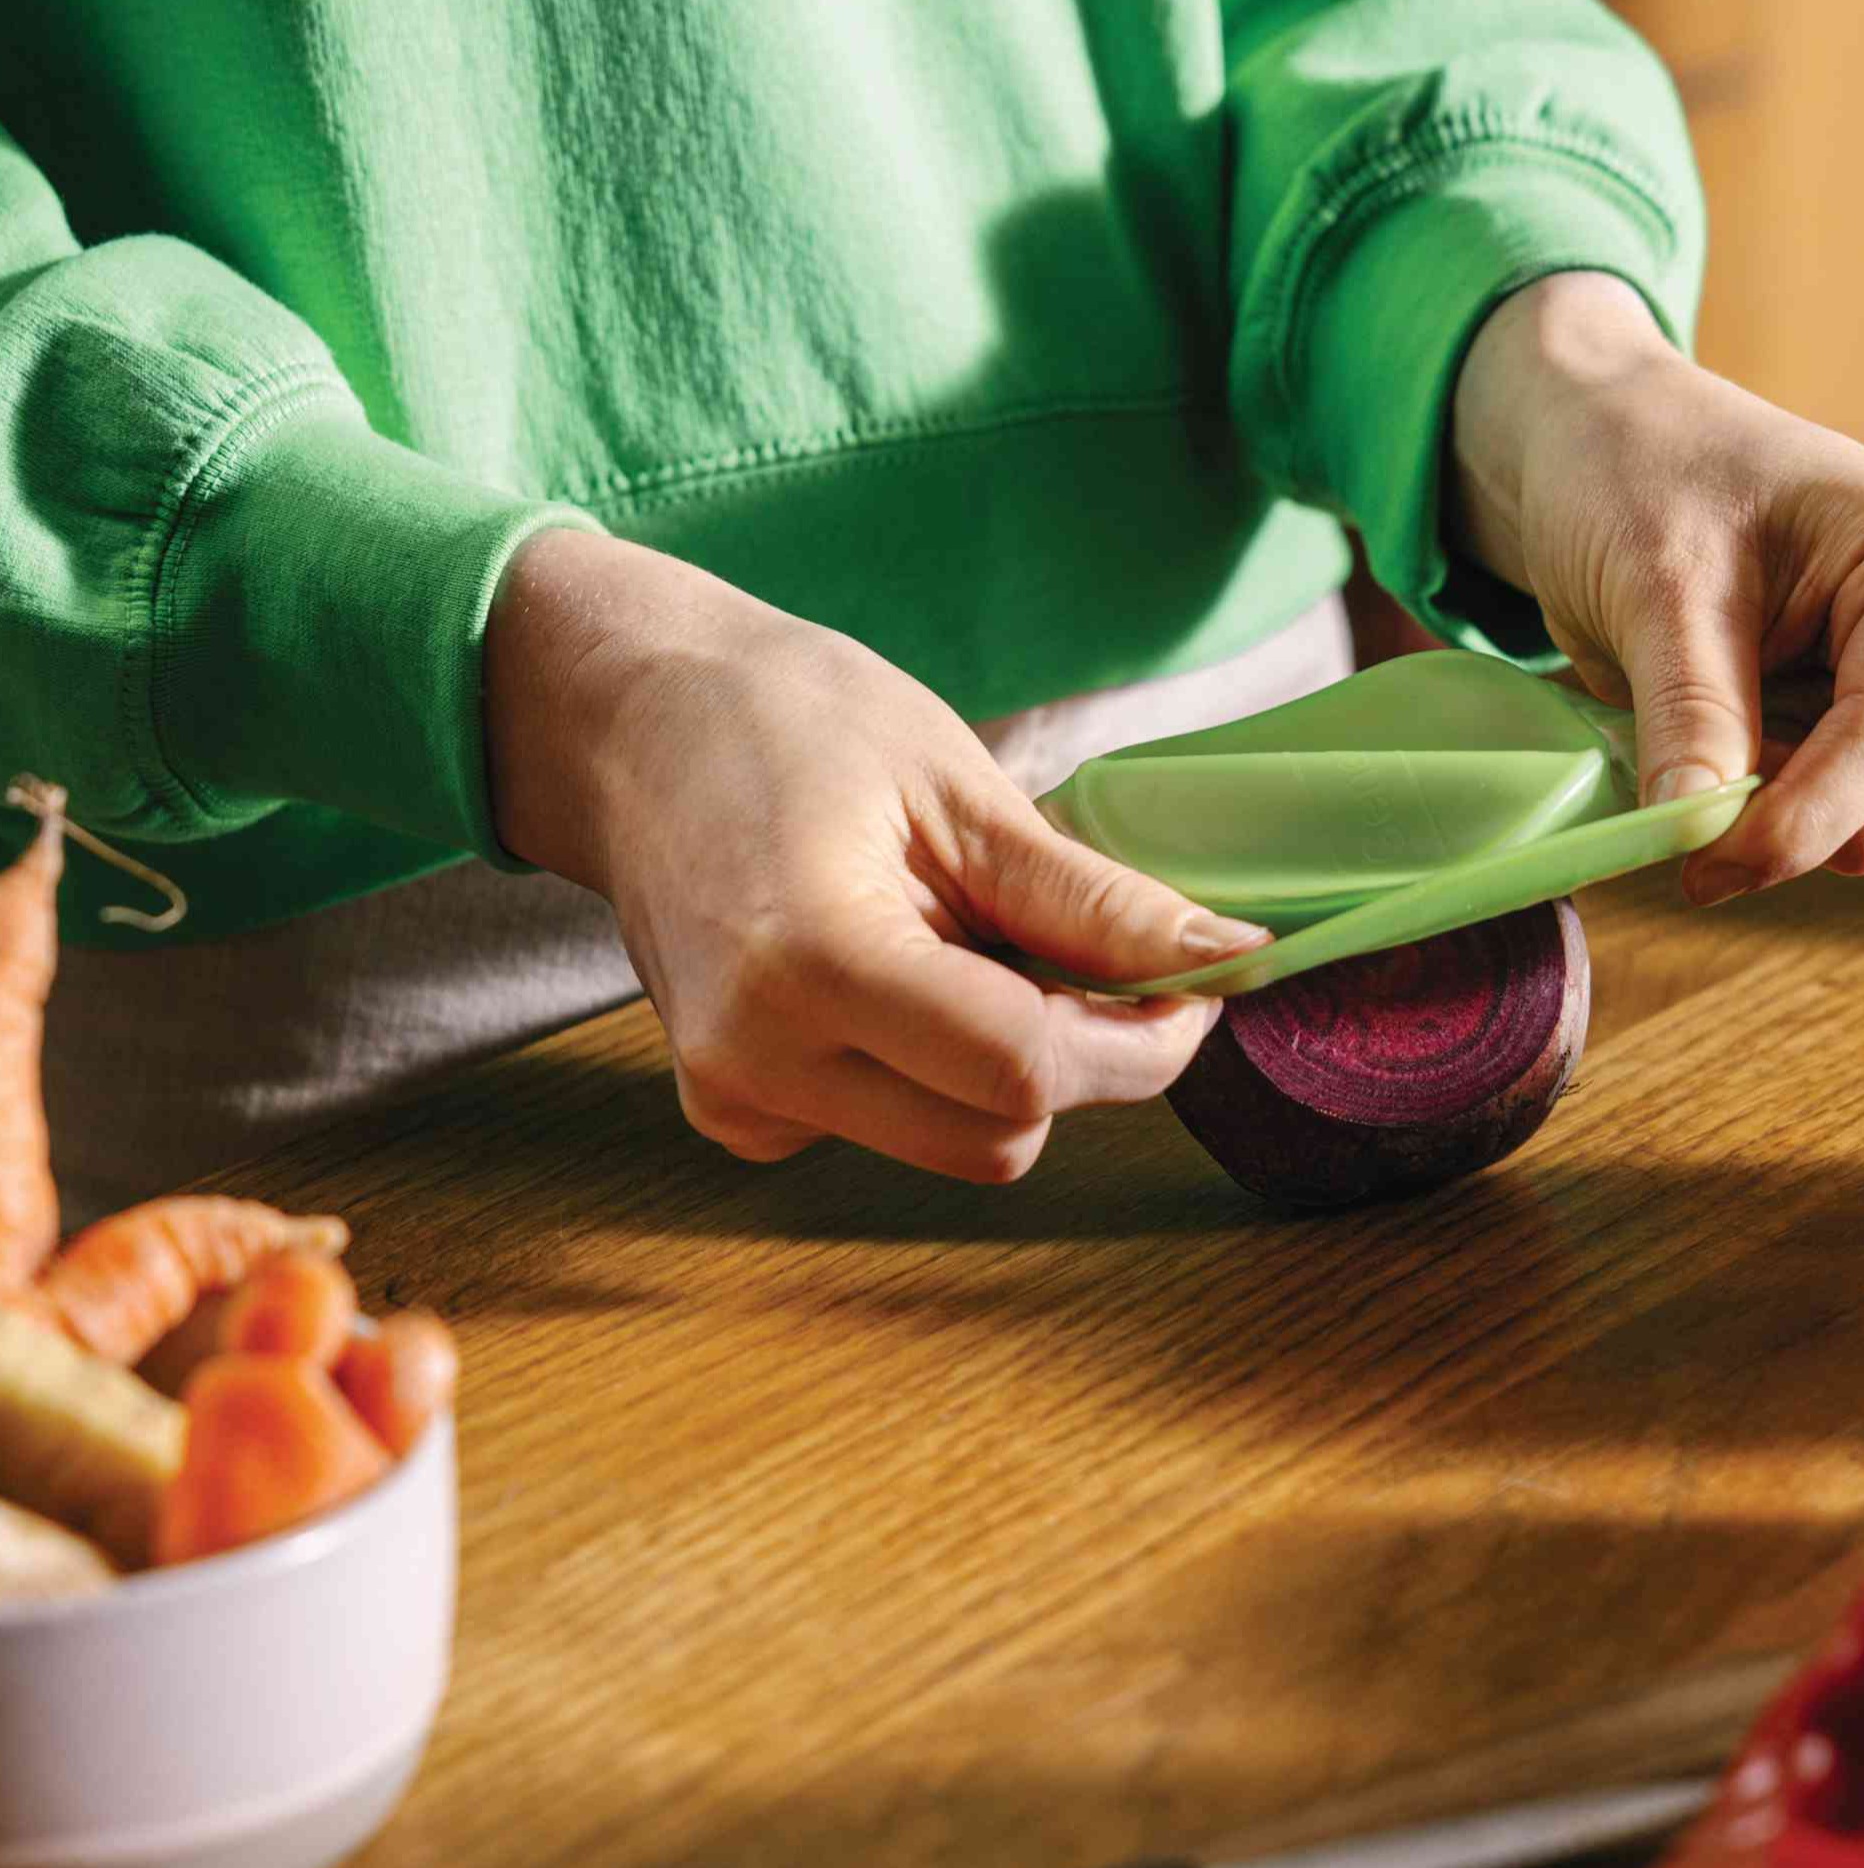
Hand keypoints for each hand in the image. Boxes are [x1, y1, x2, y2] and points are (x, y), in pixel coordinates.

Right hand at [484, 531, 1261, 1178]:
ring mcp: (737, 1099)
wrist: (633, 726)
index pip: (1025, 1069)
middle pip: (1001, 1135)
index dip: (1141, 1040)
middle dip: (1086, 1059)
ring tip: (976, 941)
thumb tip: (1225, 956)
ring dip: (1013, 1067)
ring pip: (958, 1145)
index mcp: (809, 962)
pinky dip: (939, 1072)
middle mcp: (757, 1060)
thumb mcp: (961, 790)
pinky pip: (896, 1130)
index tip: (1196, 980)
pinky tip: (906, 973)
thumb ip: (1090, 902)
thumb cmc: (790, 722)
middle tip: (1104, 956)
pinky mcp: (736, 1115)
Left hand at [1451, 274, 1863, 899]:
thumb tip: (1700, 829)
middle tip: (1665, 805)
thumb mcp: (1654, 581)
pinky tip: (1702, 742)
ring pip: (1863, 816)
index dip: (1806, 818)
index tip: (1707, 868)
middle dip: (1783, 819)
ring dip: (1765, 814)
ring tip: (1678, 734)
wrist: (1605, 444)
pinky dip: (1757, 804)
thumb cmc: (1639, 470)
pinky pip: (1826, 808)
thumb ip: (1689, 707)